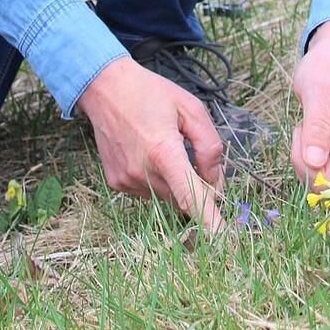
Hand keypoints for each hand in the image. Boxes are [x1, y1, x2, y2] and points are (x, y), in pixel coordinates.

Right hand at [79, 56, 224, 230]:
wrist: (105, 88)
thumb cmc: (150, 93)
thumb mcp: (191, 108)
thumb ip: (209, 145)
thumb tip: (214, 179)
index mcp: (163, 151)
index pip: (191, 195)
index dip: (209, 221)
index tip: (224, 241)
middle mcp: (142, 171)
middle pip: (183, 198)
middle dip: (198, 187)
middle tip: (198, 160)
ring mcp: (126, 180)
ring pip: (167, 197)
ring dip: (175, 182)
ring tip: (164, 146)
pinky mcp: (117, 183)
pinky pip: (149, 192)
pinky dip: (156, 179)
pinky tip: (148, 153)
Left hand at [290, 20, 329, 224]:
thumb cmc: (329, 65)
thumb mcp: (319, 89)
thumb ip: (317, 125)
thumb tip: (315, 163)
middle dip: (311, 166)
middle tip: (301, 132)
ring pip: (321, 176)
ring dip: (303, 158)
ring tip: (303, 126)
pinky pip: (313, 167)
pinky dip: (302, 153)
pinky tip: (304, 130)